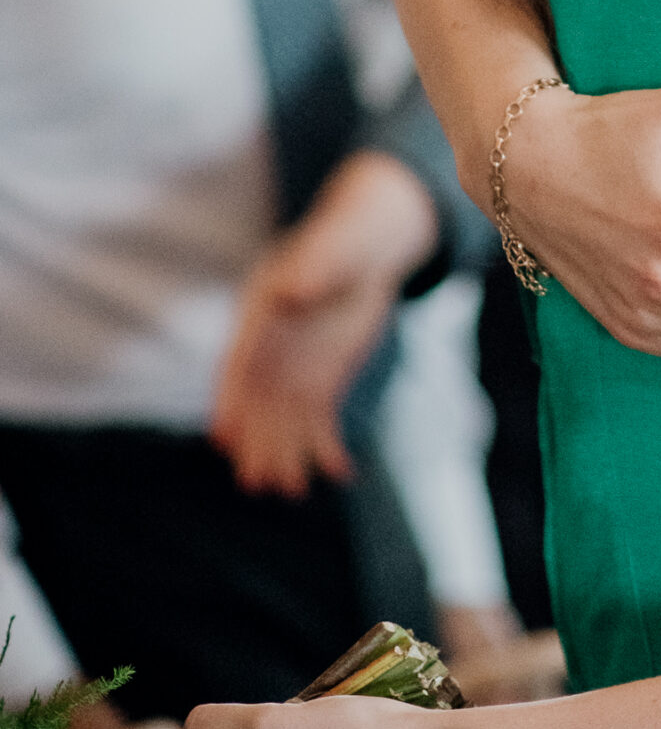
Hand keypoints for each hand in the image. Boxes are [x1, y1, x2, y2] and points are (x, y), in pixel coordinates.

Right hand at [210, 152, 437, 496]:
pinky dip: (327, 445)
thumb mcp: (335, 246)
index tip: (223, 433)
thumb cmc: (346, 238)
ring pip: (285, 419)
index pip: (240, 362)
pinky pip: (318, 419)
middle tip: (256, 482)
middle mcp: (272, 348)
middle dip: (256, 441)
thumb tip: (291, 293)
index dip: (231, 398)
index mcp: (263, 314)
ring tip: (292, 489)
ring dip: (286, 454)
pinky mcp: (321, 378)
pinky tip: (341, 472)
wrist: (368, 245)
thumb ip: (313, 268)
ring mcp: (295, 366)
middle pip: (258, 401)